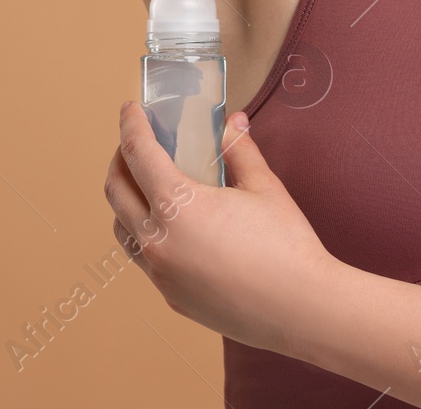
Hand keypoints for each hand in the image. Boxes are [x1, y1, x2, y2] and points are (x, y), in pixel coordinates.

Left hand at [104, 101, 337, 358]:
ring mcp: (161, 273)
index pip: (138, 153)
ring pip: (122, 228)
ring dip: (125, 200)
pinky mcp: (172, 296)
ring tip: (144, 184)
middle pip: (116, 190)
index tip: (130, 110)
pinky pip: (143, 258)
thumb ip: (239, 151)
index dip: (131, 125)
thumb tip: (232, 124)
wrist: (304, 310)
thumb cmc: (287, 248)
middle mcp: (159, 241)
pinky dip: (144, 234)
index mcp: (177, 205)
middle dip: (120, 160)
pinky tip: (169, 226)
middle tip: (135, 144)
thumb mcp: (264, 188)